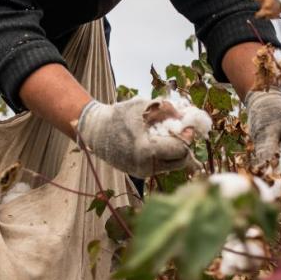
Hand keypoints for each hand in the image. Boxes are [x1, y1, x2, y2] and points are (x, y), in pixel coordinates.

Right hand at [77, 97, 199, 177]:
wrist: (93, 131)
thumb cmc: (117, 116)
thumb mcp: (141, 106)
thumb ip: (165, 109)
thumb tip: (185, 115)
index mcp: (146, 151)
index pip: (180, 149)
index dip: (187, 136)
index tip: (187, 125)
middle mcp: (146, 166)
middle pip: (180, 161)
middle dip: (184, 145)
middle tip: (181, 131)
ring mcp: (142, 172)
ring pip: (172, 165)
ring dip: (175, 150)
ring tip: (168, 134)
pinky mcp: (139, 173)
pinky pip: (161, 165)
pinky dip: (164, 154)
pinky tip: (157, 140)